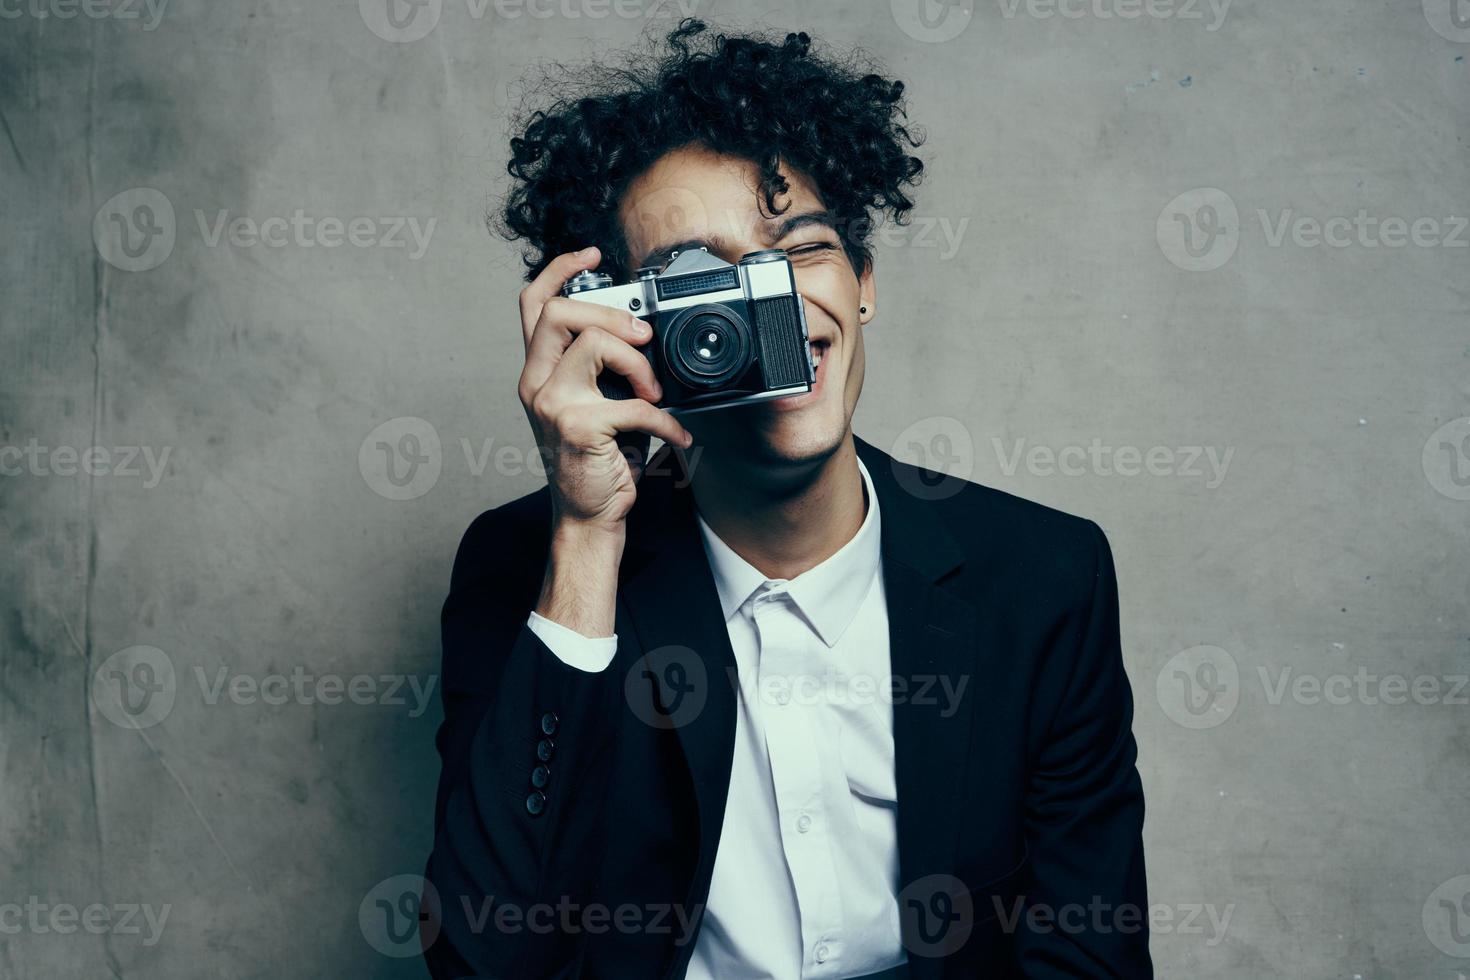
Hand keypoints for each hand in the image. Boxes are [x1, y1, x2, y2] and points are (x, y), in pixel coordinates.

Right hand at [517, 247, 692, 636]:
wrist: (588, 516)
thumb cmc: (596, 460)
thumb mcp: (596, 403)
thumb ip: (605, 367)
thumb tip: (644, 333)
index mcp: (538, 371)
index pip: (532, 304)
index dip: (558, 270)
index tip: (591, 254)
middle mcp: (535, 383)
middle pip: (558, 313)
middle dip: (610, 315)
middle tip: (642, 337)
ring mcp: (551, 405)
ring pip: (591, 345)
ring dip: (637, 363)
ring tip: (654, 391)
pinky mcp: (577, 429)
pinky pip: (632, 406)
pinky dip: (666, 422)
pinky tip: (678, 435)